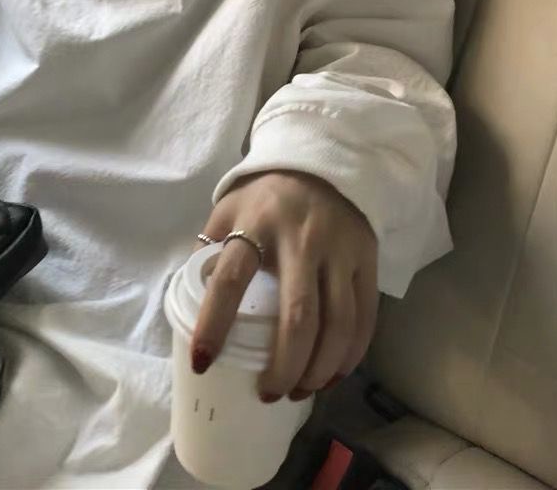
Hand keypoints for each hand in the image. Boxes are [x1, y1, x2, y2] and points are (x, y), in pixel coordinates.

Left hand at [190, 170, 377, 401]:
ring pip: (336, 323)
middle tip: (268, 393)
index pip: (229, 280)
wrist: (322, 162)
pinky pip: (364, 316)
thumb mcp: (227, 208)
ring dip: (319, 369)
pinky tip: (333, 372)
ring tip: (300, 391)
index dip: (213, 325)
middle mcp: (299, 239)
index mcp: (254, 225)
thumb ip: (210, 247)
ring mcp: (338, 250)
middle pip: (297, 316)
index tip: (203, 361)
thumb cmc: (265, 194)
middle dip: (283, 367)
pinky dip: (351, 354)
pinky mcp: (366, 259)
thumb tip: (190, 295)